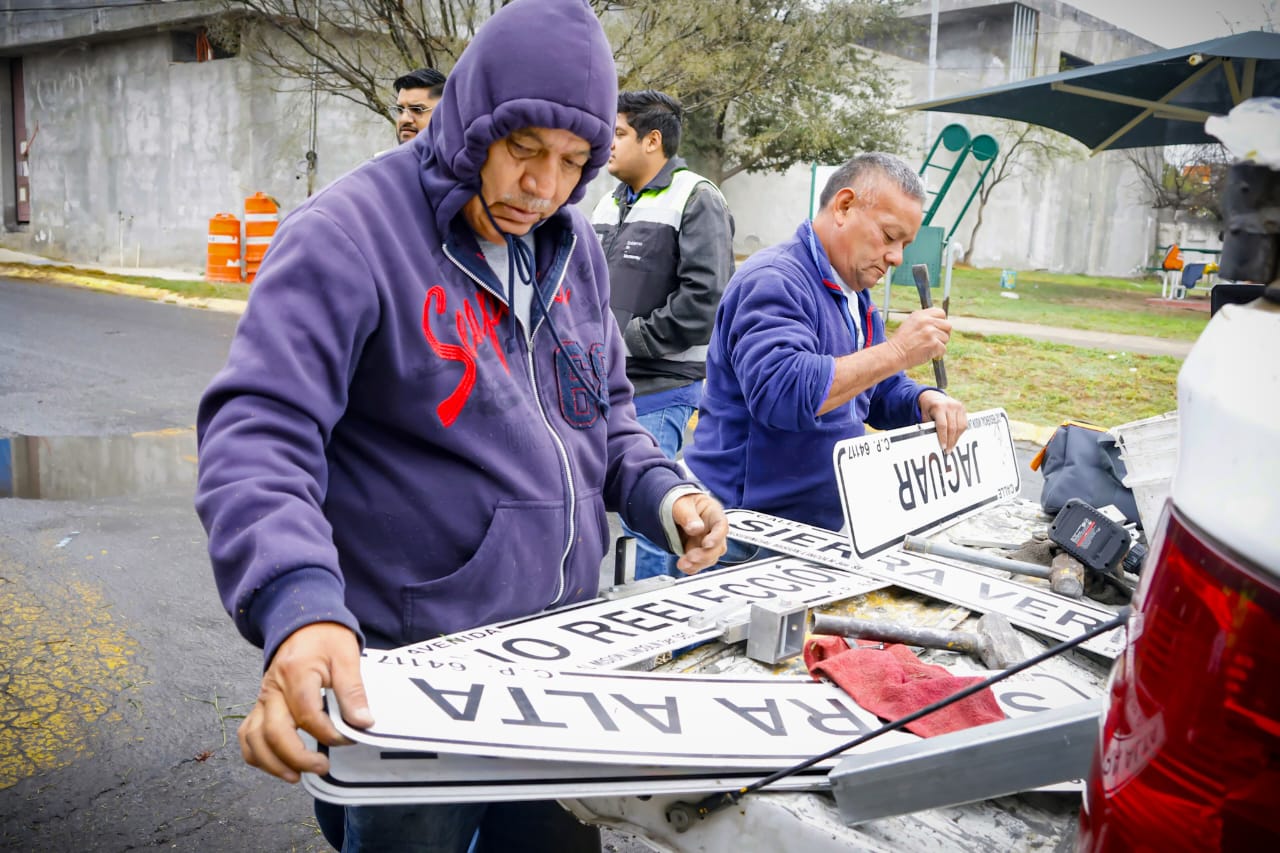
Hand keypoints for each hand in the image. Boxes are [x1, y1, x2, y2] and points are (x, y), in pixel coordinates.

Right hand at [237, 622, 373, 782]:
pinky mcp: (260, 705)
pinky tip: (277, 764)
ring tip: (296, 775)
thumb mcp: (347, 657)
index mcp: (295, 673)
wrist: (304, 621)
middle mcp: (272, 688)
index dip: (329, 733)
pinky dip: (257, 754)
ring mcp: (262, 698)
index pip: (308, 714)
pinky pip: (248, 734)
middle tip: (322, 766)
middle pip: (274, 732)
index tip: (350, 737)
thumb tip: (363, 723)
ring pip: (254, 739)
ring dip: (272, 763)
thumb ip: (353, 691)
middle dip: (297, 757)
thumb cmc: (326, 638)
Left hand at [671, 492, 727, 573]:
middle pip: (718, 546)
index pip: (721, 526)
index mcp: (713, 513)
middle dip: (705, 555)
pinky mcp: (699, 551)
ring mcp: (707, 542)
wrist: (674, 508)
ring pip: (710, 557)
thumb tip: (696, 528)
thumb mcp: (681, 504)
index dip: (717, 537)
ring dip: (698, 563)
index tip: (706, 544)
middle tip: (690, 557)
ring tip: (683, 564)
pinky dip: (693, 567)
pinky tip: (684, 567)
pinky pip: (700, 563)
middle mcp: (714, 529)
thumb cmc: (681, 501)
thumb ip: (688, 515)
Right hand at [886, 308, 950, 368]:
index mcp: (921, 315)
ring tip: (927, 347)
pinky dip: (937, 354)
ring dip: (939, 344)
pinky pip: (943, 349)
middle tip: (934, 340)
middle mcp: (926, 321)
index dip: (941, 321)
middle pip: (947, 325)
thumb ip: (925, 320)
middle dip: (943, 334)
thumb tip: (940, 321)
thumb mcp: (911, 323)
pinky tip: (927, 353)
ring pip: (946, 338)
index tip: (937, 328)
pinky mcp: (934, 344)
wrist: (894, 354)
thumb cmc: (902, 341)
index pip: (941, 313)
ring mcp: (931, 333)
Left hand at [919, 390, 966, 453]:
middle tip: (948, 451)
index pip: (942, 425)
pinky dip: (960, 432)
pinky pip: (964, 423)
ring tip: (952, 446)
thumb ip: (929, 427)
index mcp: (939, 407)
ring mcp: (958, 406)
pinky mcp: (963, 408)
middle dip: (950, 441)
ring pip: (960, 426)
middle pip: (952, 427)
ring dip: (956, 438)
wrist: (933, 396)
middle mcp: (950, 406)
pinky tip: (955, 438)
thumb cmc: (928, 409)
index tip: (943, 447)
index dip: (943, 437)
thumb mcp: (925, 416)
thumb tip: (933, 442)